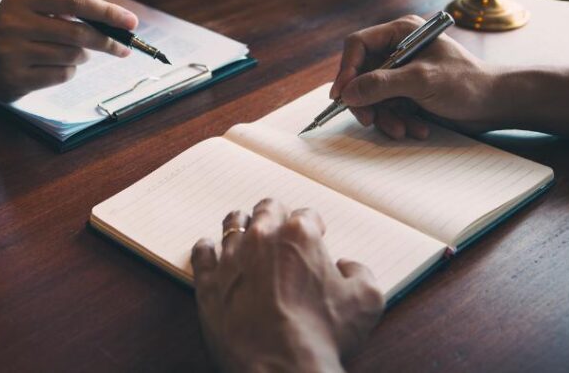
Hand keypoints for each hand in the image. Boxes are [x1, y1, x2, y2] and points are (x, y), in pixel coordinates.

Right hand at [0, 0, 136, 100]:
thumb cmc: (17, 25)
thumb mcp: (35, 4)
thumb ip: (70, 0)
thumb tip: (109, 11)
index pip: (74, 2)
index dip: (107, 12)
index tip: (131, 22)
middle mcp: (13, 24)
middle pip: (77, 33)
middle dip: (106, 40)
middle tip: (123, 46)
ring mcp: (12, 53)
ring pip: (71, 56)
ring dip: (83, 56)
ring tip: (75, 51)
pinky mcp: (15, 79)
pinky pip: (61, 75)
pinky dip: (69, 70)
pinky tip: (57, 65)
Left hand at [192, 199, 383, 372]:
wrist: (281, 367)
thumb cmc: (323, 335)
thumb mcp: (366, 301)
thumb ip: (360, 273)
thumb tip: (347, 266)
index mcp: (300, 235)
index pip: (307, 215)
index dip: (314, 225)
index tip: (315, 235)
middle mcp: (262, 238)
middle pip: (267, 210)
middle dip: (276, 215)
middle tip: (280, 228)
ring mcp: (231, 258)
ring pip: (233, 224)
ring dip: (243, 226)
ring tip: (246, 232)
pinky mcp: (209, 281)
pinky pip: (202, 252)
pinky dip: (208, 248)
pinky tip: (211, 249)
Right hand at [330, 14, 501, 138]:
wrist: (497, 105)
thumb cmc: (468, 83)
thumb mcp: (422, 81)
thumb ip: (382, 84)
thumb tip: (347, 93)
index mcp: (401, 33)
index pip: (358, 46)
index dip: (346, 70)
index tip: (341, 96)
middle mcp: (398, 50)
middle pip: (361, 74)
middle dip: (367, 101)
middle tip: (369, 120)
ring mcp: (402, 73)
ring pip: (373, 96)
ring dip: (385, 116)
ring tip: (403, 129)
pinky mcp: (408, 93)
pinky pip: (387, 108)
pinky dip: (397, 121)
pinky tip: (416, 128)